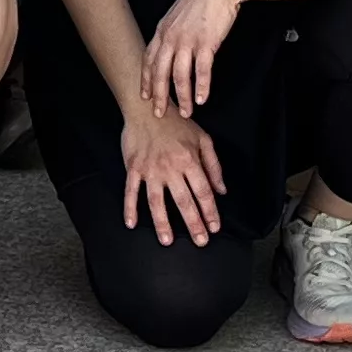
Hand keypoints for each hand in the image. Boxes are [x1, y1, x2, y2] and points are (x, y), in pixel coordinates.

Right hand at [117, 97, 223, 246]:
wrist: (147, 109)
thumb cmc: (177, 123)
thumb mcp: (203, 139)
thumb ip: (214, 165)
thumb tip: (221, 190)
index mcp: (189, 160)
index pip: (203, 192)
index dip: (210, 212)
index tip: (214, 227)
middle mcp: (170, 168)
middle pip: (184, 201)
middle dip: (193, 224)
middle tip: (200, 242)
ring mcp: (150, 169)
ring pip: (156, 201)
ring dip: (162, 223)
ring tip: (168, 241)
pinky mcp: (133, 168)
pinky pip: (131, 191)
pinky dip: (129, 208)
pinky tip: (131, 224)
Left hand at [139, 0, 252, 115]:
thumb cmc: (200, 0)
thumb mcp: (176, 15)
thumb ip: (170, 33)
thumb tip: (168, 49)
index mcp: (162, 31)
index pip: (149, 61)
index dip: (146, 80)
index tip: (145, 96)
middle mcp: (171, 38)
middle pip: (160, 73)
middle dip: (159, 96)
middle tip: (159, 113)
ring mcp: (188, 41)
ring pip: (180, 76)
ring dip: (183, 97)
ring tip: (187, 112)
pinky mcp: (206, 43)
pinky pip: (202, 70)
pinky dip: (202, 87)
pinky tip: (203, 99)